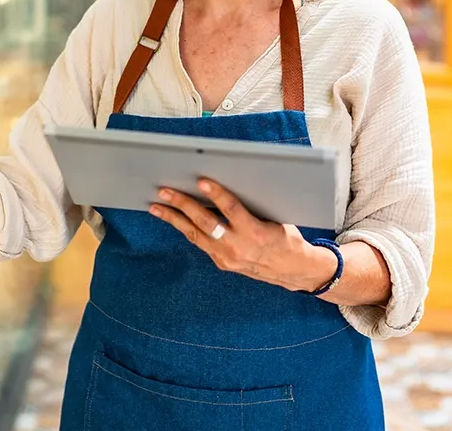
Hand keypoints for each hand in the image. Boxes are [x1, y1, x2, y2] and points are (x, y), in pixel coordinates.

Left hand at [149, 179, 334, 292]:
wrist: (294, 270)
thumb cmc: (287, 239)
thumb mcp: (275, 219)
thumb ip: (252, 207)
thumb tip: (230, 184)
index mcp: (255, 232)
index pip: (232, 209)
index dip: (216, 194)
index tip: (202, 181)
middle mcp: (238, 247)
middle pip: (205, 222)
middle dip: (183, 205)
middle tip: (165, 191)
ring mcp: (228, 258)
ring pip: (196, 235)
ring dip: (175, 219)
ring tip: (157, 207)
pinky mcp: (222, 263)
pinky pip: (201, 243)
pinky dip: (187, 230)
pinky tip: (175, 219)